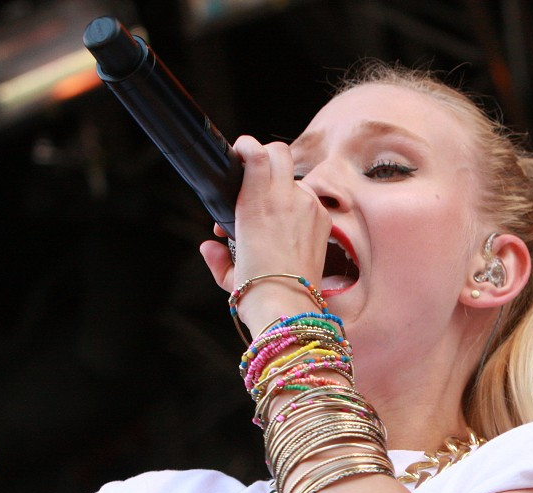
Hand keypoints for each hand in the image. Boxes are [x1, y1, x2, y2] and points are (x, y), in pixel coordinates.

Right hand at [200, 137, 331, 328]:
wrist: (288, 306)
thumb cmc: (257, 290)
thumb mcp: (227, 273)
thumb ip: (216, 256)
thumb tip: (208, 246)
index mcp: (255, 204)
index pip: (256, 153)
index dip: (246, 146)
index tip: (239, 153)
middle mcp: (284, 199)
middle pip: (280, 152)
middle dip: (267, 155)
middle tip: (256, 172)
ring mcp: (308, 208)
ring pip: (296, 178)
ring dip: (283, 187)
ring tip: (272, 211)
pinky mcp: (324, 220)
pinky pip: (311, 200)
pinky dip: (299, 207)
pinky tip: (291, 228)